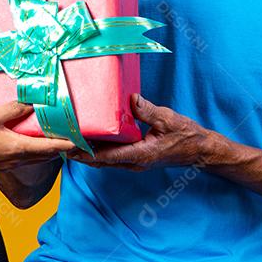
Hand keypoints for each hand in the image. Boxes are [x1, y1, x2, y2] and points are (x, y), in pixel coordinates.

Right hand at [0, 101, 74, 169]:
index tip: (81, 142)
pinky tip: (33, 144)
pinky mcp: (4, 163)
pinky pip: (27, 159)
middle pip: (47, 155)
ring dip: (49, 150)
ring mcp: (11, 163)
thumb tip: (32, 102)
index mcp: (19, 147)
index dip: (67, 144)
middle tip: (72, 137)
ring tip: (57, 139)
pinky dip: (36, 152)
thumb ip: (14, 108)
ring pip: (37, 159)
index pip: (50, 147)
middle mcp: (18, 158)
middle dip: (61, 147)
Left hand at [70, 94, 217, 170]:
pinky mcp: (137, 158)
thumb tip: (130, 99)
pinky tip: (91, 140)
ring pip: (106, 161)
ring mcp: (135, 162)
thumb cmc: (185, 135)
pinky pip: (114, 157)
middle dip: (81, 155)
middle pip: (101, 161)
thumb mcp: (167, 118)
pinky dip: (100, 151)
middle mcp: (135, 162)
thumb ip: (146, 110)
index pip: (107, 157)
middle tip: (62, 144)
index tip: (69, 148)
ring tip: (70, 142)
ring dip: (89, 154)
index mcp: (140, 154)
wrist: (199, 149)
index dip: (86, 154)